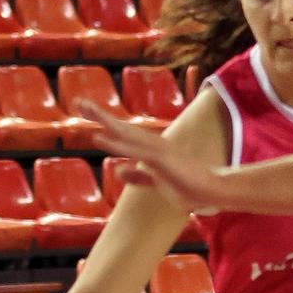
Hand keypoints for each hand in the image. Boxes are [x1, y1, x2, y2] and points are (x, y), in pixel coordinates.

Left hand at [84, 102, 230, 214]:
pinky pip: (136, 150)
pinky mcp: (162, 160)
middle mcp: (152, 145)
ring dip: (106, 121)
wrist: (214, 190)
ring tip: (86, 109)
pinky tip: (101, 137)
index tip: (87, 115)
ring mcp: (158, 151)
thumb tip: (117, 170)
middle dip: (100, 115)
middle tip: (78, 102)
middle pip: (122, 128)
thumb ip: (137, 175)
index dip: (105, 124)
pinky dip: (118, 143)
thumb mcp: (156, 182)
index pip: (124, 135)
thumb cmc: (189, 187)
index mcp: (150, 150)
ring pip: (127, 134)